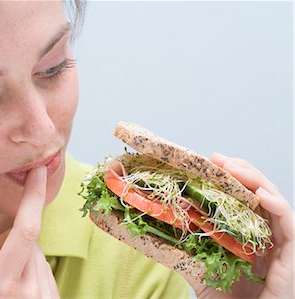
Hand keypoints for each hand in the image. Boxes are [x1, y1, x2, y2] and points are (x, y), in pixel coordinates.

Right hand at [0, 166, 59, 297]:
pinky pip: (43, 268)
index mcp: (0, 287)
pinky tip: (10, 292)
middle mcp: (29, 292)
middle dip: (4, 243)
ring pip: (36, 253)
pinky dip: (27, 269)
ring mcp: (44, 298)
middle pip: (27, 239)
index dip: (33, 197)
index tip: (38, 172)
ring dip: (16, 257)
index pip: (25, 231)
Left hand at [185, 153, 293, 298]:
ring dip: (255, 181)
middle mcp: (265, 238)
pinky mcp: (291, 258)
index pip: (241, 200)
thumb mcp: (199, 270)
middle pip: (258, 196)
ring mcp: (280, 247)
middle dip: (240, 173)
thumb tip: (150, 233)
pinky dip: (277, 206)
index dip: (228, 180)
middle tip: (217, 159)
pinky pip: (289, 225)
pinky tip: (261, 194)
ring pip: (274, 204)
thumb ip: (182, 252)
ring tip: (233, 167)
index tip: (208, 163)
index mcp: (246, 237)